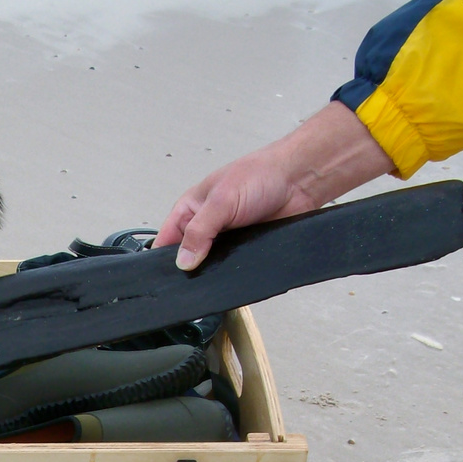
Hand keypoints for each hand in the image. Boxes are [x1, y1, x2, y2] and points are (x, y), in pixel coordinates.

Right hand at [154, 101, 394, 269]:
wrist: (299, 180)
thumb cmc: (260, 175)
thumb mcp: (220, 201)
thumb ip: (199, 232)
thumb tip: (183, 262)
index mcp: (190, 209)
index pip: (166, 240)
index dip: (163, 259)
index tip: (163, 278)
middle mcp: (205, 226)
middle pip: (187, 257)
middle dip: (188, 270)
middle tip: (188, 286)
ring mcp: (225, 240)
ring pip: (210, 266)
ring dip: (211, 274)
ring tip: (210, 285)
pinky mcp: (245, 250)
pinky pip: (233, 268)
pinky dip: (232, 274)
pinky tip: (232, 280)